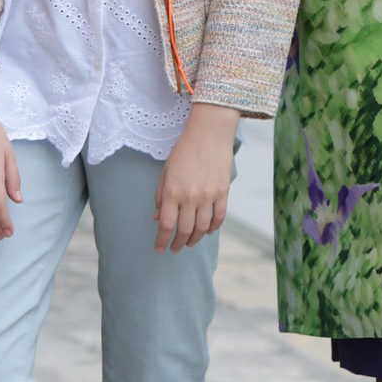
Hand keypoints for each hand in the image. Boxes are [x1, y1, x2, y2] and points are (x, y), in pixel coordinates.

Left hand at [154, 103, 238, 252]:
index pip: (166, 225)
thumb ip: (161, 196)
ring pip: (202, 228)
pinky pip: (219, 218)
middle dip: (178, 244)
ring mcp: (209, 195)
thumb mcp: (166, 171)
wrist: (209, 132)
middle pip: (184, 231)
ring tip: (189, 242)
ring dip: (194, 239)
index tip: (159, 249)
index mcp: (173, 191)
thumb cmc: (184, 149)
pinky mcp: (223, 192)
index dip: (161, 241)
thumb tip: (158, 218)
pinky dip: (213, 228)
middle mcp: (191, 196)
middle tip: (174, 249)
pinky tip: (207, 231)